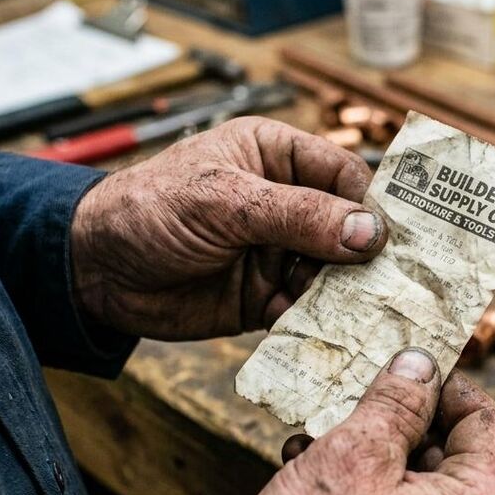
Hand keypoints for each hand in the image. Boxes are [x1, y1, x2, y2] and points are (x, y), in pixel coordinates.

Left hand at [69, 117, 386, 339]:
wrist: (93, 271)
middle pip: (349, 230)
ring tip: (372, 317)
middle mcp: (286, 205)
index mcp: (278, 157)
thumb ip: (298, 215)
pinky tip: (336, 338)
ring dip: (349, 296)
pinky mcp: (265, 299)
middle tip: (402, 285)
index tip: (401, 237)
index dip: (374, 204)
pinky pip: (307, 312)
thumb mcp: (226, 201)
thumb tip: (369, 232)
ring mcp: (277, 254)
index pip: (346, 175)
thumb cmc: (149, 209)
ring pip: (334, 275)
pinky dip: (320, 325)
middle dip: (371, 258)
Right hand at [226, 350, 494, 494]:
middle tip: (347, 417)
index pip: (487, 423)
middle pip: (456, 468)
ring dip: (377, 474)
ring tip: (316, 458)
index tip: (407, 373)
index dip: (445, 388)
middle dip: (399, 434)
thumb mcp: (352, 454)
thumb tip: (420, 366)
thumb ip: (397, 401)